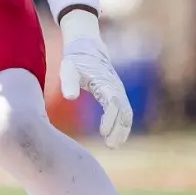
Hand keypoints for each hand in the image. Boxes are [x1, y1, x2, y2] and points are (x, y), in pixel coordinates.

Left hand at [57, 9, 132, 148]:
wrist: (88, 49)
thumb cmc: (76, 61)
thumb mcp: (69, 69)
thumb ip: (68, 82)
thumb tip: (70, 97)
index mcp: (105, 82)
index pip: (112, 102)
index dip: (110, 118)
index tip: (103, 133)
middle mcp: (115, 87)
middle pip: (124, 111)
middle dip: (119, 129)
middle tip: (111, 146)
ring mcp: (119, 91)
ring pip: (127, 113)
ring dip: (123, 130)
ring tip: (113, 145)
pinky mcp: (117, 95)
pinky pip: (125, 112)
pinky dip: (123, 125)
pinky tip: (116, 138)